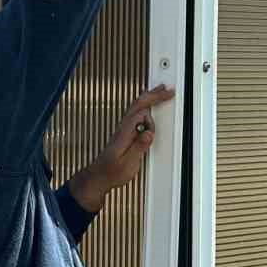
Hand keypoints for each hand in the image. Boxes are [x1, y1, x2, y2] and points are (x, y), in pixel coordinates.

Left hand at [68, 84, 175, 213]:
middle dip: (153, 95)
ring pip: (136, 108)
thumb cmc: (111, 172)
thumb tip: (149, 133)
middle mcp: (123, 128)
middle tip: (166, 89)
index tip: (167, 96)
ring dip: (149, 99)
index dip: (154, 104)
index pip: (140, 112)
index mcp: (124, 133)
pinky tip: (148, 106)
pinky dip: (143, 107)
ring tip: (160, 93)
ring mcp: (123, 130)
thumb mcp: (128, 163)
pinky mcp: (125, 134)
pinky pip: (135, 115)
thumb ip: (139, 147)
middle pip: (138, 105)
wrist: (99, 177)